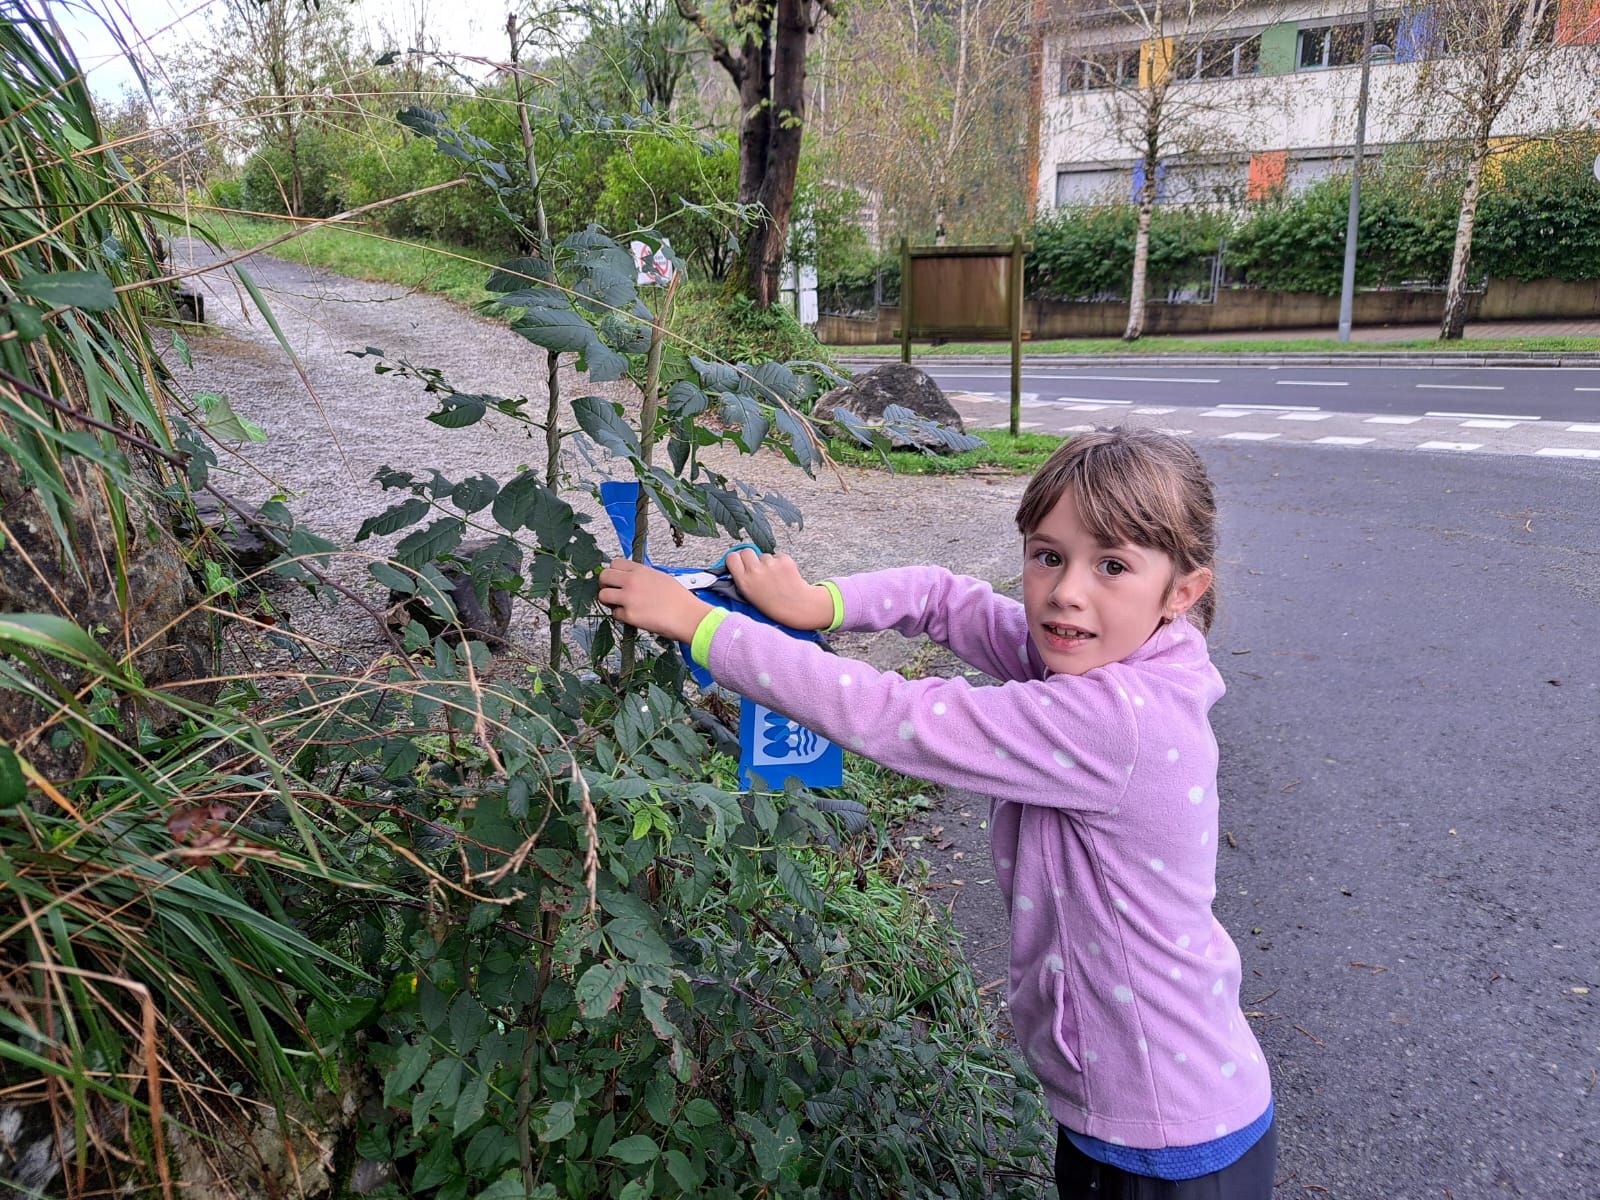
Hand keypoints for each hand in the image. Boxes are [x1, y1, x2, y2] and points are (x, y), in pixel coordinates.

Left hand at [598, 559, 712, 642]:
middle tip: (611, 592)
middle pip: (604, 576)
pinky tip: (633, 616)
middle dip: (604, 585)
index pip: (614, 563)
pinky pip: (614, 614)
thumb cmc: (679, 599)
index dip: (613, 572)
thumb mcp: (661, 577)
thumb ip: (643, 576)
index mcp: (641, 570)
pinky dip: (621, 616)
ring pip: (603, 595)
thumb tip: (630, 579)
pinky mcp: (629, 615)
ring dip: (608, 601)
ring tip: (619, 605)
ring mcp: (629, 598)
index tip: (615, 579)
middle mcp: (632, 581)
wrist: (687, 616)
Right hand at [724, 550, 833, 630]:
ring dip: (767, 562)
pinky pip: (777, 555)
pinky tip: (783, 574)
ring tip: (774, 577)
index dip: (737, 559)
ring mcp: (770, 565)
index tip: (741, 562)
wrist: (796, 606)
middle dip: (751, 557)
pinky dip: (779, 562)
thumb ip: (742, 579)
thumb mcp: (749, 596)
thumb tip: (737, 562)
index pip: (732, 558)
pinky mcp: (784, 560)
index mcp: (744, 582)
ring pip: (764, 555)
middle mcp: (755, 571)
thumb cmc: (773, 604)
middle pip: (746, 551)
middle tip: (757, 567)